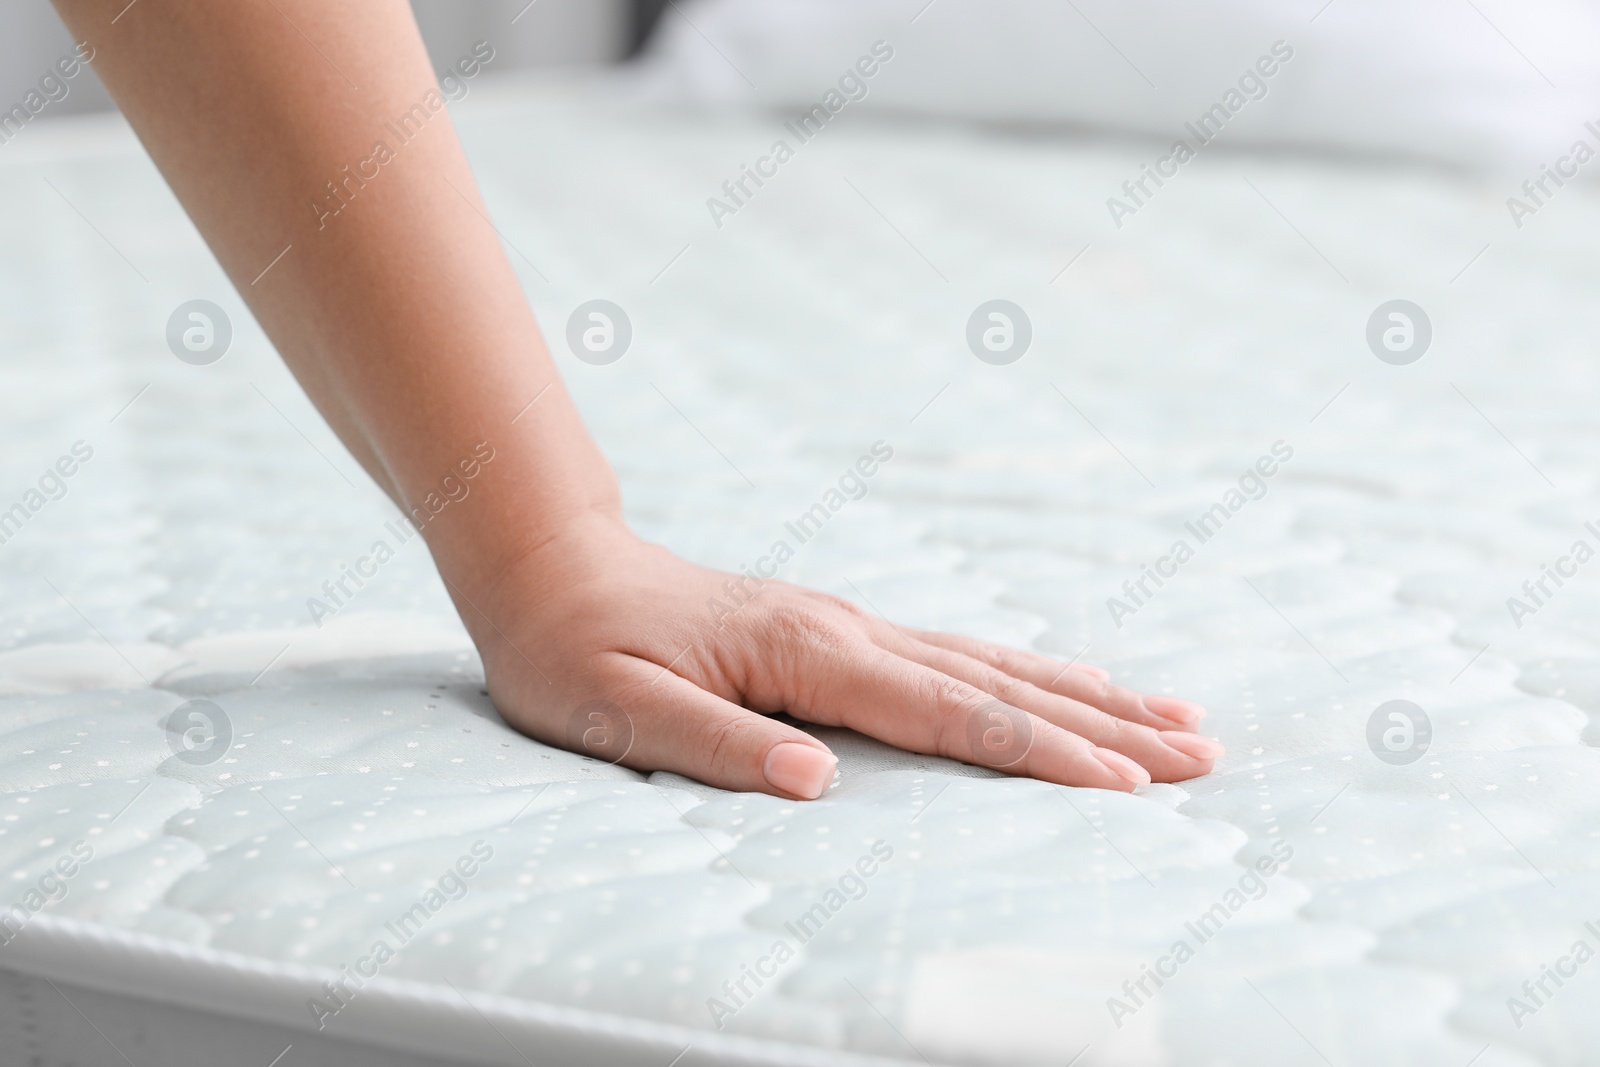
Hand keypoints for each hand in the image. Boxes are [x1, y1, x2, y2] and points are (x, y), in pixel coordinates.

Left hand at [461, 514, 1222, 799]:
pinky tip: (1068, 680)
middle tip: (1202, 755)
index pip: (950, 712)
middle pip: (1001, 682)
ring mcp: (851, 623)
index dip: (1043, 753)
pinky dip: (1031, 671)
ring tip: (1175, 717)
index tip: (1128, 788)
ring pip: (995, 662)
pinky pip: (960, 653)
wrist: (550, 564)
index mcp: (808, 653)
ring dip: (1089, 695)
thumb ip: (714, 744)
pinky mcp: (840, 628)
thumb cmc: (575, 645)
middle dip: (1105, 726)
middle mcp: (849, 629)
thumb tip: (815, 783)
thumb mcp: (617, 708)